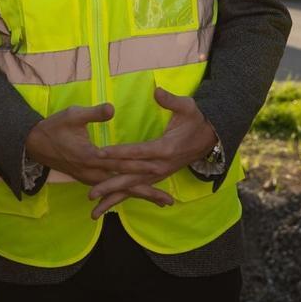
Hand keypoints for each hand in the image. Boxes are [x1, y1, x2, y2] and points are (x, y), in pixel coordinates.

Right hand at [24, 104, 172, 214]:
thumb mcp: (73, 114)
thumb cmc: (55, 126)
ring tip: (162, 202)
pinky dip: (127, 194)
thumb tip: (112, 109)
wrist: (35, 145)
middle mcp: (92, 172)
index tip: (158, 167)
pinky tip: (140, 195)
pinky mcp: (90, 180)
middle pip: (124, 184)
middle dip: (147, 192)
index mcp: (90, 156)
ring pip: (120, 190)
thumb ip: (93, 113)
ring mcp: (91, 179)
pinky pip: (112, 190)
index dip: (139, 164)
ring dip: (141, 195)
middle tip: (168, 201)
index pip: (120, 161)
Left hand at [87, 87, 217, 217]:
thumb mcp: (187, 106)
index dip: (118, 153)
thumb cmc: (196, 120)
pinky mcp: (157, 177)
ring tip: (95, 211)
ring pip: (133, 189)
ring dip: (114, 199)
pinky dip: (123, 198)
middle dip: (110, 185)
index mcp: (165, 148)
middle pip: (131, 177)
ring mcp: (159, 174)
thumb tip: (157, 90)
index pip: (137, 152)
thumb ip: (171, 100)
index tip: (99, 154)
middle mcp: (160, 166)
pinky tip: (109, 206)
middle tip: (91, 192)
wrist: (210, 139)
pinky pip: (138, 190)